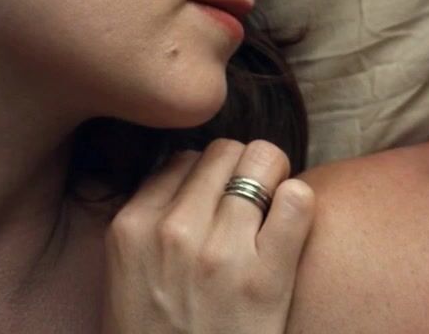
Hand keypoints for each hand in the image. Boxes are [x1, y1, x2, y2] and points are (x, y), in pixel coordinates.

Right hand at [101, 138, 313, 332]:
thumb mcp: (128, 277)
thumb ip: (152, 221)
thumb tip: (196, 171)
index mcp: (131, 228)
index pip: (183, 159)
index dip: (208, 180)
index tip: (218, 208)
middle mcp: (172, 232)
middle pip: (226, 151)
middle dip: (244, 173)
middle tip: (253, 209)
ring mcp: (221, 252)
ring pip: (263, 160)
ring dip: (275, 184)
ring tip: (273, 219)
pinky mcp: (267, 277)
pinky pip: (298, 199)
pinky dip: (300, 208)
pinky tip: (290, 233)